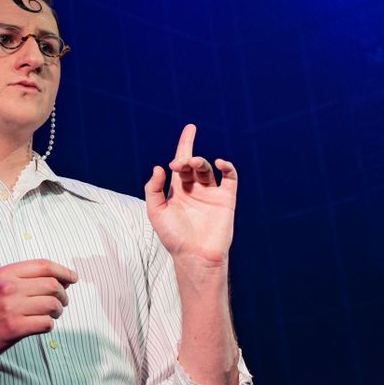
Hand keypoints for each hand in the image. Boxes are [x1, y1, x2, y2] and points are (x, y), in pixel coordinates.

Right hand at [0, 259, 76, 363]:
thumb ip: (23, 279)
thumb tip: (61, 279)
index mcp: (4, 274)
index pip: (44, 265)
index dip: (63, 271)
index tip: (72, 278)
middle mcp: (8, 288)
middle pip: (52, 285)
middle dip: (63, 295)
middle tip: (62, 302)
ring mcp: (11, 308)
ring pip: (53, 304)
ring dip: (58, 311)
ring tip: (52, 314)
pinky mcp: (14, 328)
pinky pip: (46, 323)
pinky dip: (49, 325)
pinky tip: (41, 325)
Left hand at [144, 124, 237, 266]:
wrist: (195, 256)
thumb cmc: (174, 237)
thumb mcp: (156, 212)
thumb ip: (153, 189)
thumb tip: (159, 167)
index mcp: (178, 190)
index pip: (181, 162)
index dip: (185, 144)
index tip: (190, 129)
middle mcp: (195, 189)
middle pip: (192, 164)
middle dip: (185, 159)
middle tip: (179, 164)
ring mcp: (212, 193)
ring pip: (208, 169)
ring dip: (200, 162)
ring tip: (192, 164)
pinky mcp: (227, 199)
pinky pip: (230, 177)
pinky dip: (227, 167)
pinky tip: (219, 163)